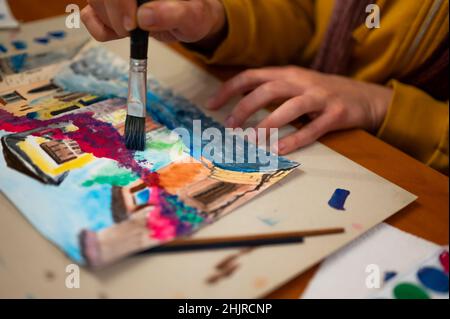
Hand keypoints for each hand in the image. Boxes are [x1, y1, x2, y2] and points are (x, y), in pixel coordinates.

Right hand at [81, 0, 225, 42]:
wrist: (190, 19)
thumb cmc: (194, 14)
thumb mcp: (193, 16)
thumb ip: (174, 14)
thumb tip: (144, 16)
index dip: (119, 2)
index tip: (133, 24)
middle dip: (113, 14)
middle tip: (132, 31)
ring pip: (93, 2)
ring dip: (110, 23)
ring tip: (134, 31)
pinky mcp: (107, 6)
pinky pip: (89, 15)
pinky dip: (100, 29)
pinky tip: (121, 32)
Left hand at [207, 66, 392, 154]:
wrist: (367, 97)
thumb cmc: (324, 94)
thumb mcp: (297, 85)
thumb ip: (273, 91)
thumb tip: (240, 106)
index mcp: (288, 73)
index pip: (252, 76)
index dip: (229, 90)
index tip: (211, 105)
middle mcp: (302, 81)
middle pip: (266, 90)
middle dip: (243, 108)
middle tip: (230, 127)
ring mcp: (320, 97)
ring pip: (288, 108)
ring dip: (266, 124)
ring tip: (250, 140)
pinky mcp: (335, 114)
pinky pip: (311, 129)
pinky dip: (294, 140)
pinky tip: (279, 150)